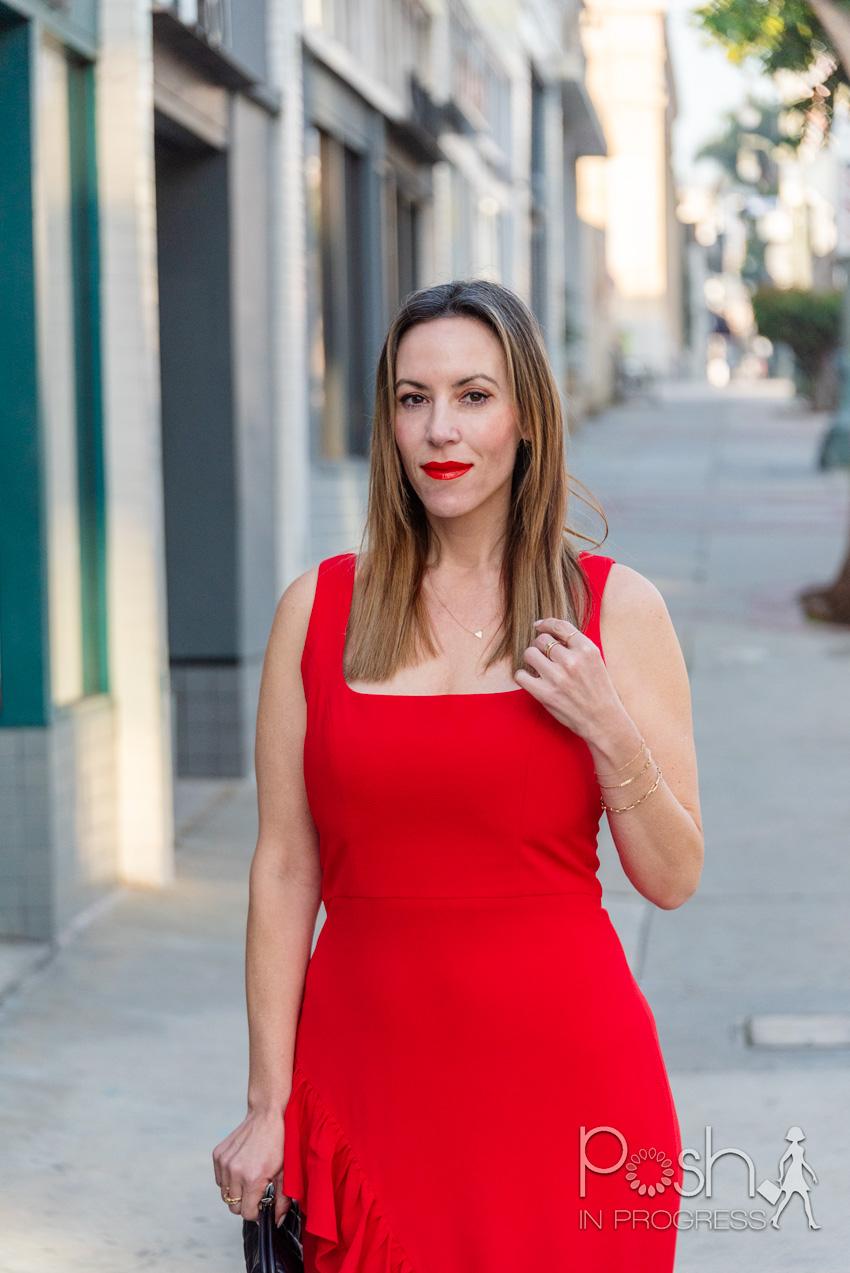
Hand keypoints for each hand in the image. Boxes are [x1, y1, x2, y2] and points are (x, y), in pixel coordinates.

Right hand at [213, 1106, 291, 1224]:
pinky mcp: (217, 1155)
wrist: (265, 1115)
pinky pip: (220, 1180)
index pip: (246, 1213)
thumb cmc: (278, 1143)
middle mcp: (235, 1172)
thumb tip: (277, 1223)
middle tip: (256, 1191)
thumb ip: (281, 1202)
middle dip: (245, 1204)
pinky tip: (241, 1168)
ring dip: (236, 1192)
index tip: (262, 1203)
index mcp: (253, 1179)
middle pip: (233, 1207)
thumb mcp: (285, 1173)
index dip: (256, 1212)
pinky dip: (228, 1180)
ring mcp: (224, 1163)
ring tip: (249, 1177)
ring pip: (225, 1194)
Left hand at [513, 617, 631, 746]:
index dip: (546, 623)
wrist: (603, 721)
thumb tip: (550, 632)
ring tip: (538, 667)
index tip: (539, 626)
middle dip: (540, 646)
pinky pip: (521, 675)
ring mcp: (557, 677)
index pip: (560, 626)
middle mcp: (572, 661)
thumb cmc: (599, 691)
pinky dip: (523, 676)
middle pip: (542, 640)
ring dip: (532, 659)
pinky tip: (532, 680)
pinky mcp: (545, 694)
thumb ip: (577, 647)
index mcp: (587, 649)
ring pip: (530, 653)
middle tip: (544, 656)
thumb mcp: (596, 661)